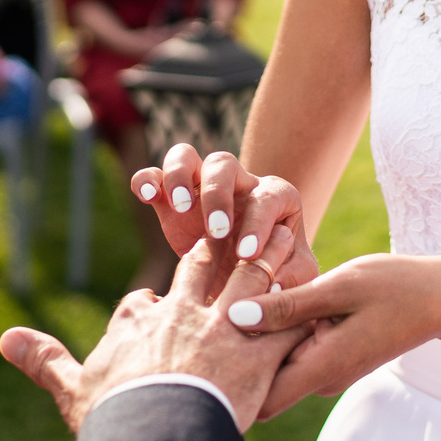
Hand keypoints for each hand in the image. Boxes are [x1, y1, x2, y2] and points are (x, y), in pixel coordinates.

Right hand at [0, 222, 309, 431]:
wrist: (156, 435)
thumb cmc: (114, 417)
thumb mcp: (72, 388)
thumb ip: (45, 360)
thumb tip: (6, 339)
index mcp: (140, 321)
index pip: (150, 297)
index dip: (163, 292)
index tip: (171, 283)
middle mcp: (184, 313)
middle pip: (204, 268)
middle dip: (220, 248)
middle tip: (237, 231)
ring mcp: (225, 329)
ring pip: (251, 276)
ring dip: (269, 256)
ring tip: (285, 236)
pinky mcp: (262, 351)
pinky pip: (290, 318)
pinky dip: (304, 303)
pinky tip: (319, 292)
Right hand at [131, 146, 318, 299]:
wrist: (246, 278)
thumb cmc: (276, 271)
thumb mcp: (294, 276)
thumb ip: (290, 278)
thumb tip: (273, 284)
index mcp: (275, 196)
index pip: (266, 199)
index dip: (257, 225)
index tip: (247, 255)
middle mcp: (238, 182)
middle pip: (224, 165)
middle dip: (218, 196)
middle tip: (216, 232)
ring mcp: (202, 186)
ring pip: (186, 156)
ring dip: (180, 176)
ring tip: (180, 207)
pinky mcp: (171, 200)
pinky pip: (155, 176)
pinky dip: (147, 180)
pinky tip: (146, 196)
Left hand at [227, 253, 440, 418]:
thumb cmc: (396, 287)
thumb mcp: (339, 287)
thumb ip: (288, 305)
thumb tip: (234, 316)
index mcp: (322, 367)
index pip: (260, 399)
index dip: (229, 381)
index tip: (205, 346)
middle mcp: (321, 378)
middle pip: (261, 382)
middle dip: (236, 354)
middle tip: (208, 312)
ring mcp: (326, 369)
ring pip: (275, 363)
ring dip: (257, 335)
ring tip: (234, 293)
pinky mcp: (330, 355)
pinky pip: (292, 350)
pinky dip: (277, 328)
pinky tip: (265, 292)